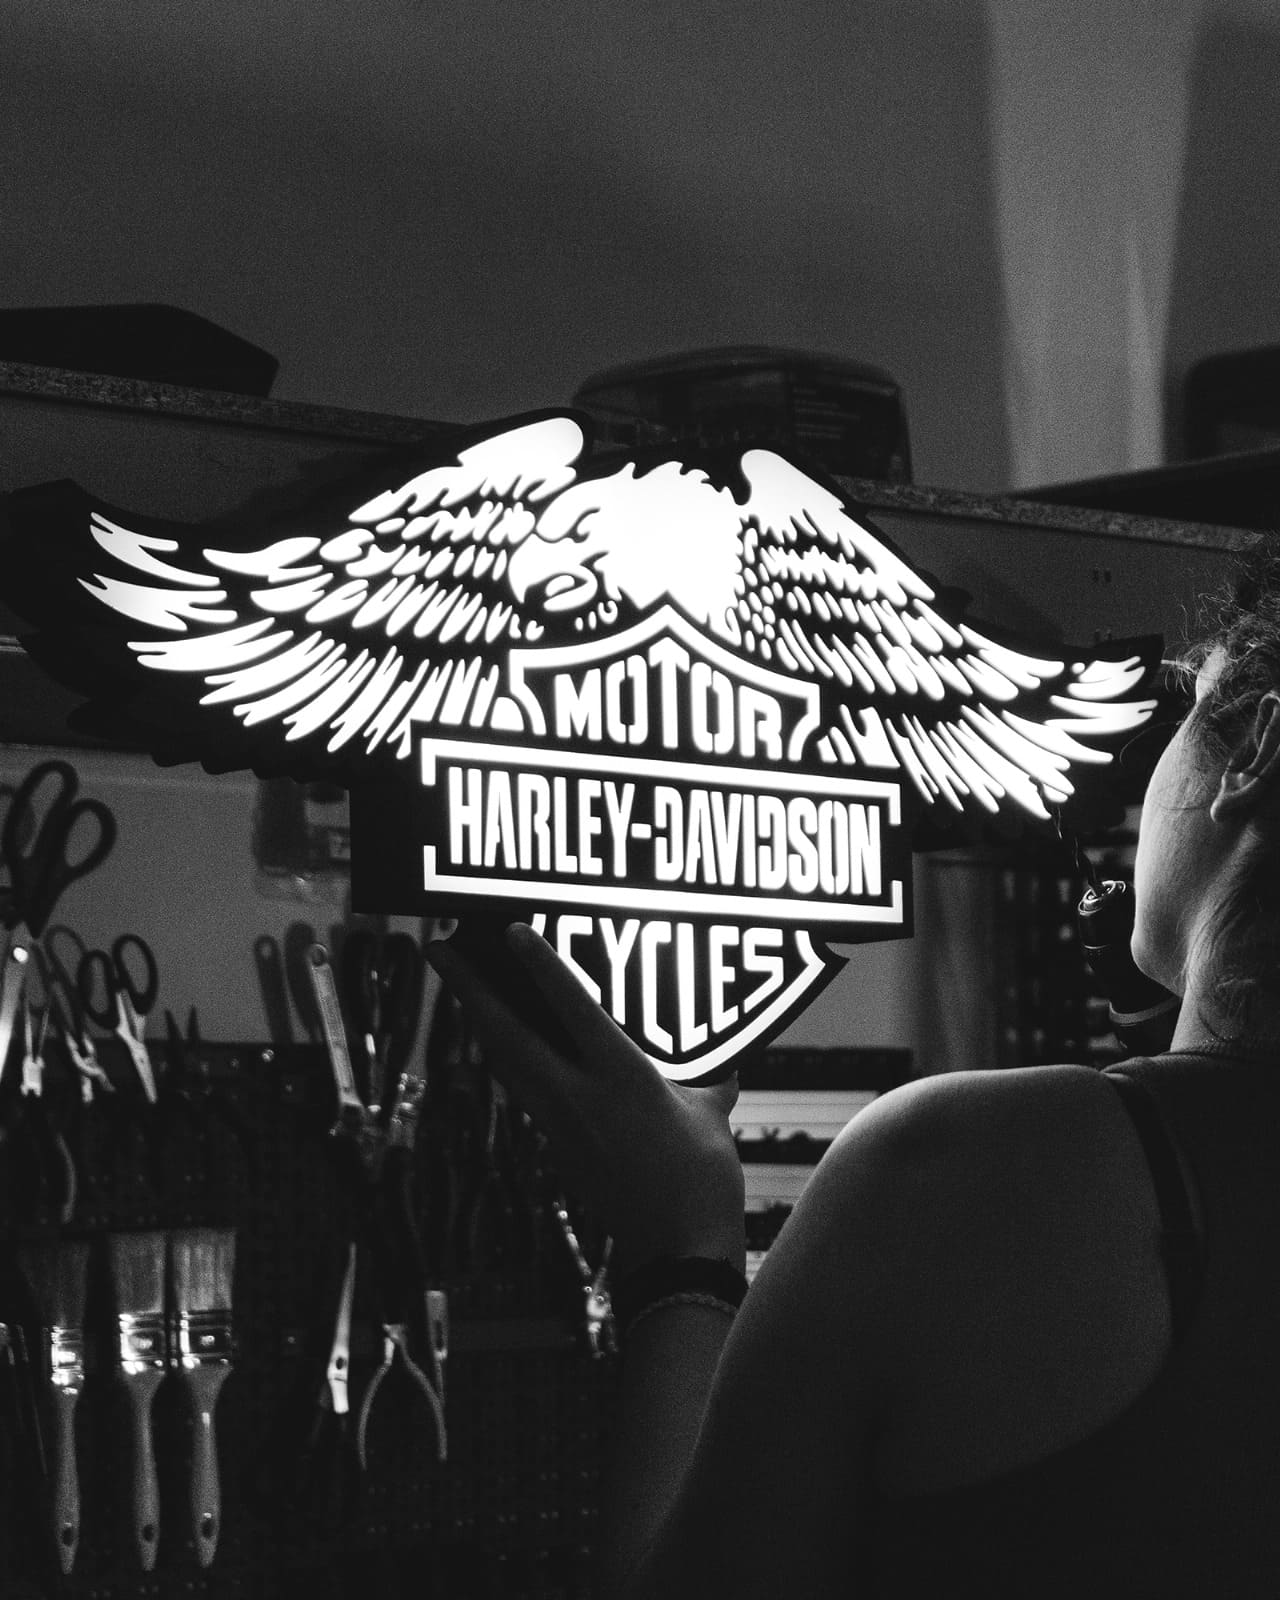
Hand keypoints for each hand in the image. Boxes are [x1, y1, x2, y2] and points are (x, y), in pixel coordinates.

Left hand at [426, 924, 744, 1271]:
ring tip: (460, 985)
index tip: (509, 931)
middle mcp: (578, 1096)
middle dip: (470, 988)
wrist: (676, 1251)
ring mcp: (559, 1125)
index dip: (540, 966)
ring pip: (505, 1062)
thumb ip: (711, 1076)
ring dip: (479, 1020)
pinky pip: (523, 1091)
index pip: (572, 1008)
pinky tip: (505, 1045)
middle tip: (438, 947)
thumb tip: (725, 1055)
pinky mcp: (557, 1149)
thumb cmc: (702, 1179)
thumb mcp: (713, 1113)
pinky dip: (508, 1059)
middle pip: (508, 1033)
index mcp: (621, 1077)